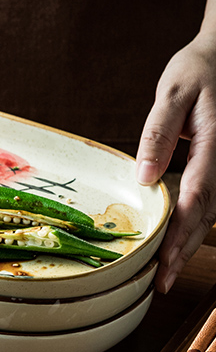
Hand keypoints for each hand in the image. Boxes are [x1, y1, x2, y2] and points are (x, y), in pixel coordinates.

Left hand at [136, 32, 215, 292]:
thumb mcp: (173, 92)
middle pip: (206, 214)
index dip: (180, 232)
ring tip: (165, 272)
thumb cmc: (199, 69)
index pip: (197, 197)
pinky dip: (192, 224)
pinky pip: (208, 199)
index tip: (163, 259)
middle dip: (183, 251)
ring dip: (188, 243)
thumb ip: (159, 133)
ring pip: (210, 212)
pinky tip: (176, 243)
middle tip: (161, 282)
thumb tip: (143, 177)